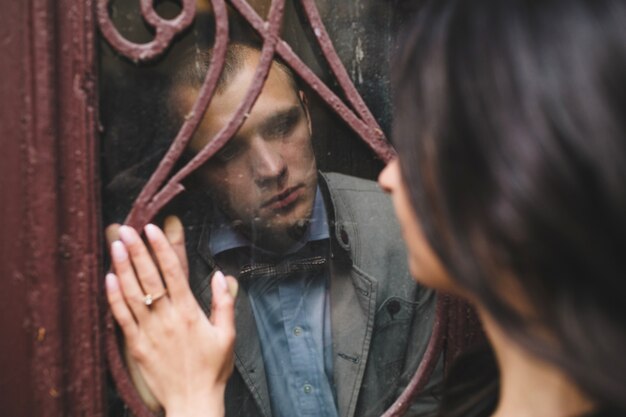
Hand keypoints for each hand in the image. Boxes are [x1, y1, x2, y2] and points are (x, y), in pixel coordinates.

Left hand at [105, 219, 236, 416]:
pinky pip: (121, 317)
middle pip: (149, 277)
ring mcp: (150, 331)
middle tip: (127, 229)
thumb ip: (224, 303)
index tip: (152, 229)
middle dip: (138, 250)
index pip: (173, 272)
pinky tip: (109, 279)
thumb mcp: (228, 334)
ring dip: (123, 267)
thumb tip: (221, 276)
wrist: (193, 400)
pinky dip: (114, 297)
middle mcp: (167, 318)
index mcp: (190, 312)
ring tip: (116, 245)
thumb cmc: (213, 368)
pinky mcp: (137, 346)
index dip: (161, 248)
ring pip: (133, 293)